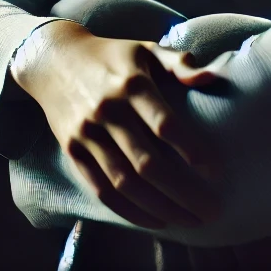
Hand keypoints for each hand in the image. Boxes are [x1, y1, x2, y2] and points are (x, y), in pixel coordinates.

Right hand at [10, 20, 223, 229]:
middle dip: (184, 193)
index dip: (193, 152)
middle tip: (213, 211)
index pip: (166, 126)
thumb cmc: (111, 56)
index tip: (217, 173)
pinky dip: (130, 211)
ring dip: (161, 208)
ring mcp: (87, 134)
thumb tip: (211, 78)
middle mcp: (108, 111)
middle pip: (148, 163)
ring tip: (190, 221)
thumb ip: (181, 63)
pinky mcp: (73, 151)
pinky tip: (156, 220)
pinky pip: (102, 189)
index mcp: (131, 84)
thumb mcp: (146, 49)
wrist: (53, 59)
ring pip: (126, 183)